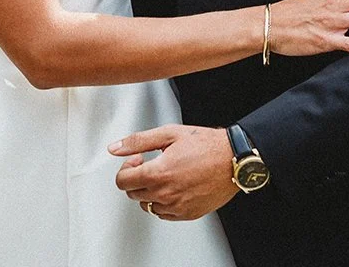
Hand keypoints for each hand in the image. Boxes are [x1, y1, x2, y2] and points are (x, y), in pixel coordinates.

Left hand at [109, 124, 235, 220]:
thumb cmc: (206, 145)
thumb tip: (116, 148)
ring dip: (149, 191)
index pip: (123, 182)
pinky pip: (164, 214)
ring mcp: (177, 207)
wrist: (232, 159)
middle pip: (133, 194)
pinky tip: (173, 186)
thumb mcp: (168, 134)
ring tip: (164, 175)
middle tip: (149, 164)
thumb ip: (138, 141)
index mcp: (159, 173)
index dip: (125, 169)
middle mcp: (167, 193)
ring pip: (148, 205)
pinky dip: (163, 202)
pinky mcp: (188, 214)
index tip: (136, 161)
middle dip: (136, 178)